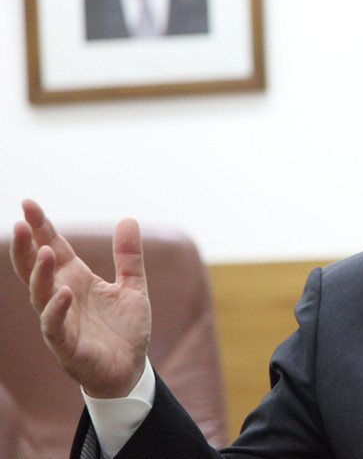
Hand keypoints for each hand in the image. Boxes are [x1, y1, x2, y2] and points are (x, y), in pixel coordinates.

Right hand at [9, 199, 150, 398]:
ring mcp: (62, 321)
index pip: (54, 248)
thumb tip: (128, 218)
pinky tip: (63, 292)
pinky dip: (57, 309)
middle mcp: (63, 297)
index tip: (28, 203)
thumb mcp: (133, 287)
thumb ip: (129, 256)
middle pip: (37, 269)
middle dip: (26, 247)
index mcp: (77, 280)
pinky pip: (55, 326)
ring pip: (41, 294)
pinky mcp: (67, 346)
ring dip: (41, 274)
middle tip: (18, 223)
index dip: (41, 227)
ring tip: (46, 251)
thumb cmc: (125, 329)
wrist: (130, 370)